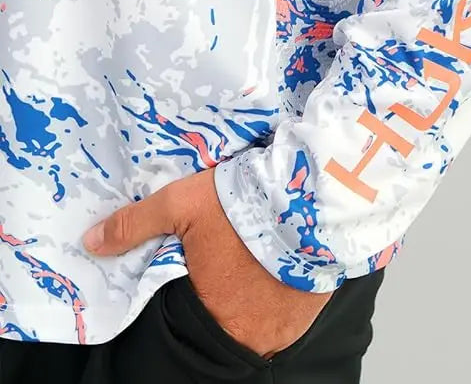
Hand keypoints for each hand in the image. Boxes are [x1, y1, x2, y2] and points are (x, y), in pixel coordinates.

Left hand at [81, 167, 334, 358]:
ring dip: (258, 297)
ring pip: (264, 319)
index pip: (192, 318)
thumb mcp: (183, 204)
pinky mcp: (316, 307)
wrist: (315, 198)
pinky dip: (286, 291)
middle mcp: (253, 332)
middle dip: (225, 298)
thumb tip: (94, 242)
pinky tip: (283, 263)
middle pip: (229, 320)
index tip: (197, 277)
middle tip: (228, 267)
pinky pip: (295, 310)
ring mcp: (288, 325)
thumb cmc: (245, 205)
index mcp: (214, 314)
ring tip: (257, 262)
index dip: (191, 297)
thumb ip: (137, 224)